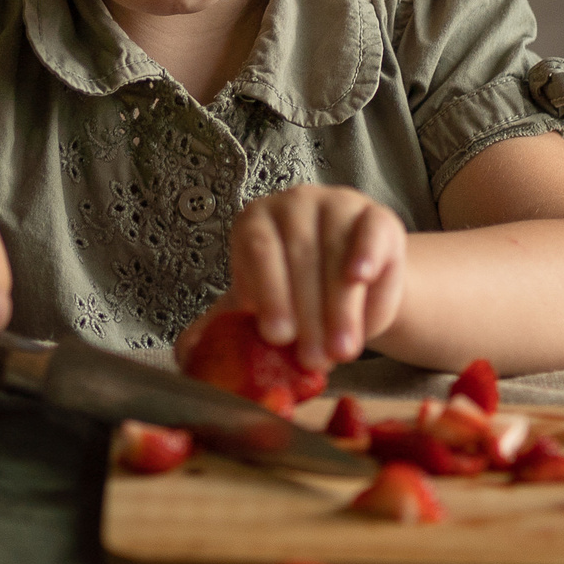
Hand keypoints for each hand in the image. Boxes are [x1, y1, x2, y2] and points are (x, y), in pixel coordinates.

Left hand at [194, 185, 405, 372]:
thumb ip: (220, 329)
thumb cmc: (293, 295)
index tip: (277, 337)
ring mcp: (338, 205)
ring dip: (341, 306)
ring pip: (338, 250)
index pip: (258, 249)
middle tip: (312, 359)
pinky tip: (361, 278)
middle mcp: (294, 204)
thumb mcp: (256, 309)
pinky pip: (372, 231)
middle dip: (308, 314)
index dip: (268, 293)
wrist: (348, 284)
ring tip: (342, 351)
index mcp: (254, 221)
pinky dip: (368, 254)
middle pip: (300, 254)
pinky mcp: (377, 216)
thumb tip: (186, 354)